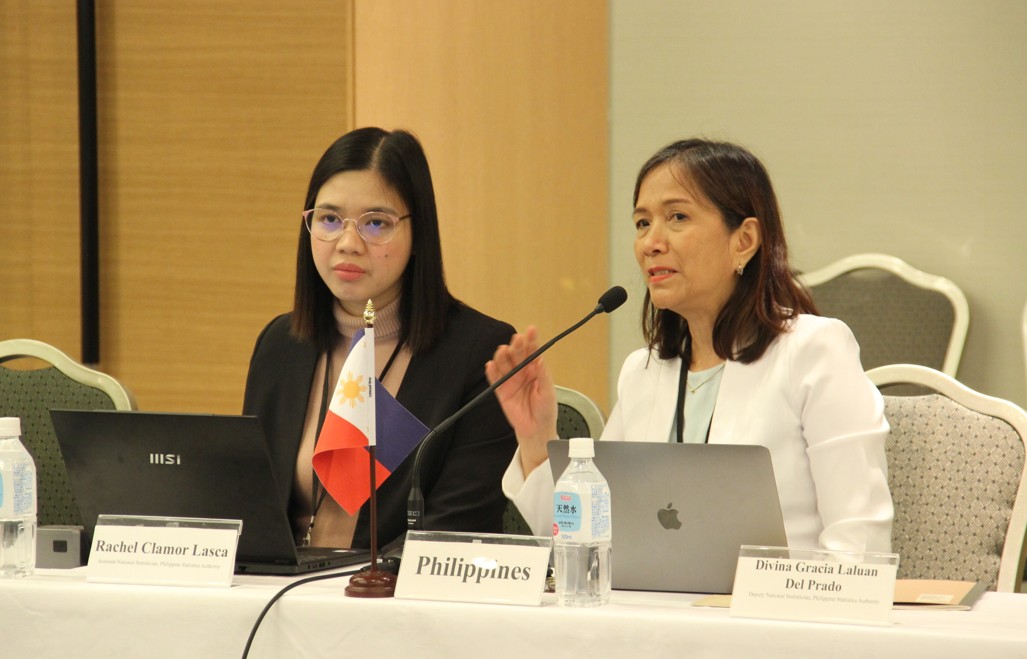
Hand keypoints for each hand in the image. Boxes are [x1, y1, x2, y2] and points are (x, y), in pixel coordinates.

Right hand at [485, 326, 557, 476]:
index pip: (533, 352)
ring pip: (504, 364)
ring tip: (502, 350)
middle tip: (516, 340)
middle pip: (517, 355)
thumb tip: (541, 359)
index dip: (531, 340)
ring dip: (502, 356)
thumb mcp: (548, 392)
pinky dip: (492, 372)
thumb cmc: (546, 410)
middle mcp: (522, 372)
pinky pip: (495, 380)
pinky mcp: (501, 391)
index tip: (531, 330)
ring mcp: (511, 381)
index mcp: (536, 370)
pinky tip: (490, 364)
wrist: (536, 430)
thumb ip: (543, 375)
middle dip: (516, 346)